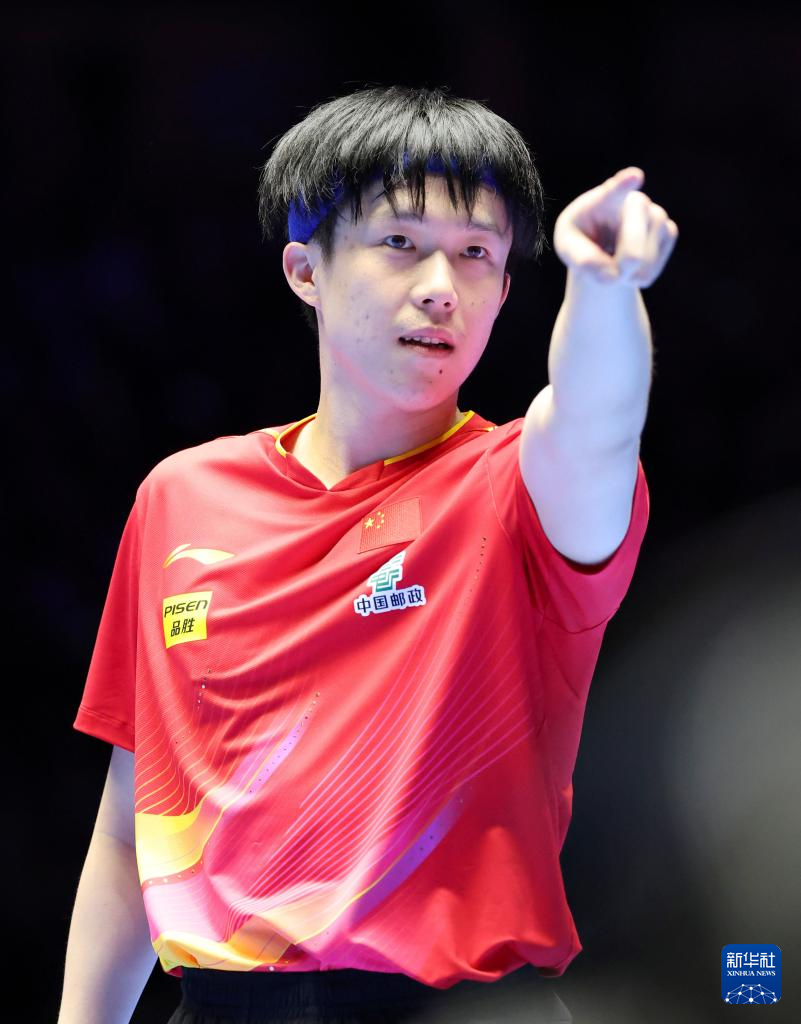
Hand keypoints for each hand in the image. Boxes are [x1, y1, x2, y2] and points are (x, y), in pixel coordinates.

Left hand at [553, 167, 678, 287]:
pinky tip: (629, 266)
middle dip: (618, 271)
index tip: (635, 176)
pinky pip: (650, 272)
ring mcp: (656, 215)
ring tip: (613, 261)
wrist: (602, 242)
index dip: (624, 184)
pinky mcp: (669, 231)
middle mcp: (635, 202)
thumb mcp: (566, 246)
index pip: (615, 191)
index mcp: (604, 199)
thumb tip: (612, 276)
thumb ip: (580, 258)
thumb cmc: (580, 238)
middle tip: (606, 275)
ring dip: (624, 275)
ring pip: (642, 263)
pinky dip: (635, 278)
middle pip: (632, 252)